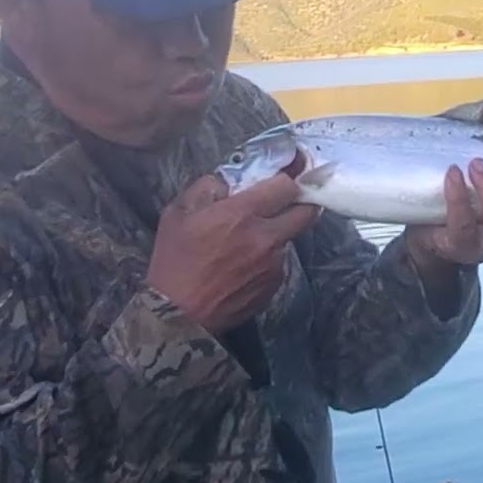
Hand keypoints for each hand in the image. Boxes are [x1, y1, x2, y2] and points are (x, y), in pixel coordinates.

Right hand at [146, 173, 319, 334]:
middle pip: (307, 212)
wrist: (178, 312)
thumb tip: (228, 182)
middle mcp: (266, 237)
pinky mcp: (273, 286)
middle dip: (304, 201)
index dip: (293, 175)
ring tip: (251, 240)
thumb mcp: (178, 213)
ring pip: (290, 238)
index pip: (287, 186)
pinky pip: (279, 263)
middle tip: (290, 200)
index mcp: (242, 213)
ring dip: (279, 233)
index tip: (293, 169)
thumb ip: (207, 188)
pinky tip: (245, 265)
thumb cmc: (174, 260)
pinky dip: (268, 259)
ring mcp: (274, 265)